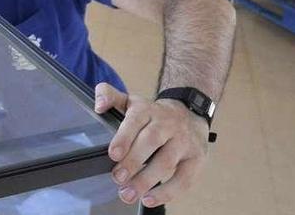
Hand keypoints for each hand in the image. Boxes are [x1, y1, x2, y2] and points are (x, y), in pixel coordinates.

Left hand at [95, 83, 209, 208]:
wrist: (190, 112)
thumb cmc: (153, 114)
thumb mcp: (130, 101)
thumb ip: (109, 96)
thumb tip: (98, 106)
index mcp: (147, 110)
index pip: (136, 120)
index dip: (124, 137)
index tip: (113, 154)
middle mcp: (167, 124)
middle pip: (151, 141)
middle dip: (133, 161)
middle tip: (117, 178)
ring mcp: (183, 141)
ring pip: (166, 161)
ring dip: (146, 180)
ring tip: (129, 193)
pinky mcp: (196, 158)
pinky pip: (184, 178)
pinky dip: (167, 192)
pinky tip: (149, 199)